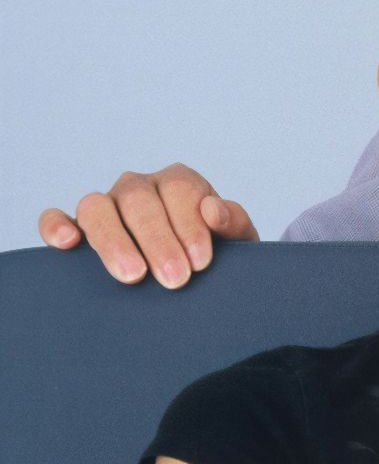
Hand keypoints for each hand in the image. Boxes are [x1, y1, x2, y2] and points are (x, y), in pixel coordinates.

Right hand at [39, 163, 257, 287]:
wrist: (199, 279)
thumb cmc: (217, 256)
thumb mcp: (237, 241)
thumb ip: (234, 223)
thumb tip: (213, 210)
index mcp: (180, 183)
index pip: (180, 189)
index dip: (190, 224)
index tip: (201, 261)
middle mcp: (140, 188)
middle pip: (139, 200)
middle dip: (158, 241)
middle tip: (175, 279)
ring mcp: (107, 206)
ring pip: (97, 207)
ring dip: (113, 240)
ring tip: (133, 275)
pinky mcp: (79, 228)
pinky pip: (56, 217)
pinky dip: (56, 226)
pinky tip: (69, 243)